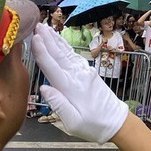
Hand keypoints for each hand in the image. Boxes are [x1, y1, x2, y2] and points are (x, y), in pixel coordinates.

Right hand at [31, 25, 128, 143]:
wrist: (116, 122)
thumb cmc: (93, 125)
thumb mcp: (72, 122)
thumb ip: (57, 104)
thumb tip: (43, 88)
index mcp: (71, 87)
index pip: (52, 66)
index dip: (42, 51)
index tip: (34, 38)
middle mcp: (78, 76)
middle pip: (59, 54)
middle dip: (47, 39)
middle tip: (37, 25)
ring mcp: (84, 73)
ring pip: (66, 53)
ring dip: (55, 40)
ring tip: (45, 28)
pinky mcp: (88, 73)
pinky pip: (73, 56)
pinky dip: (65, 47)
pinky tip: (60, 42)